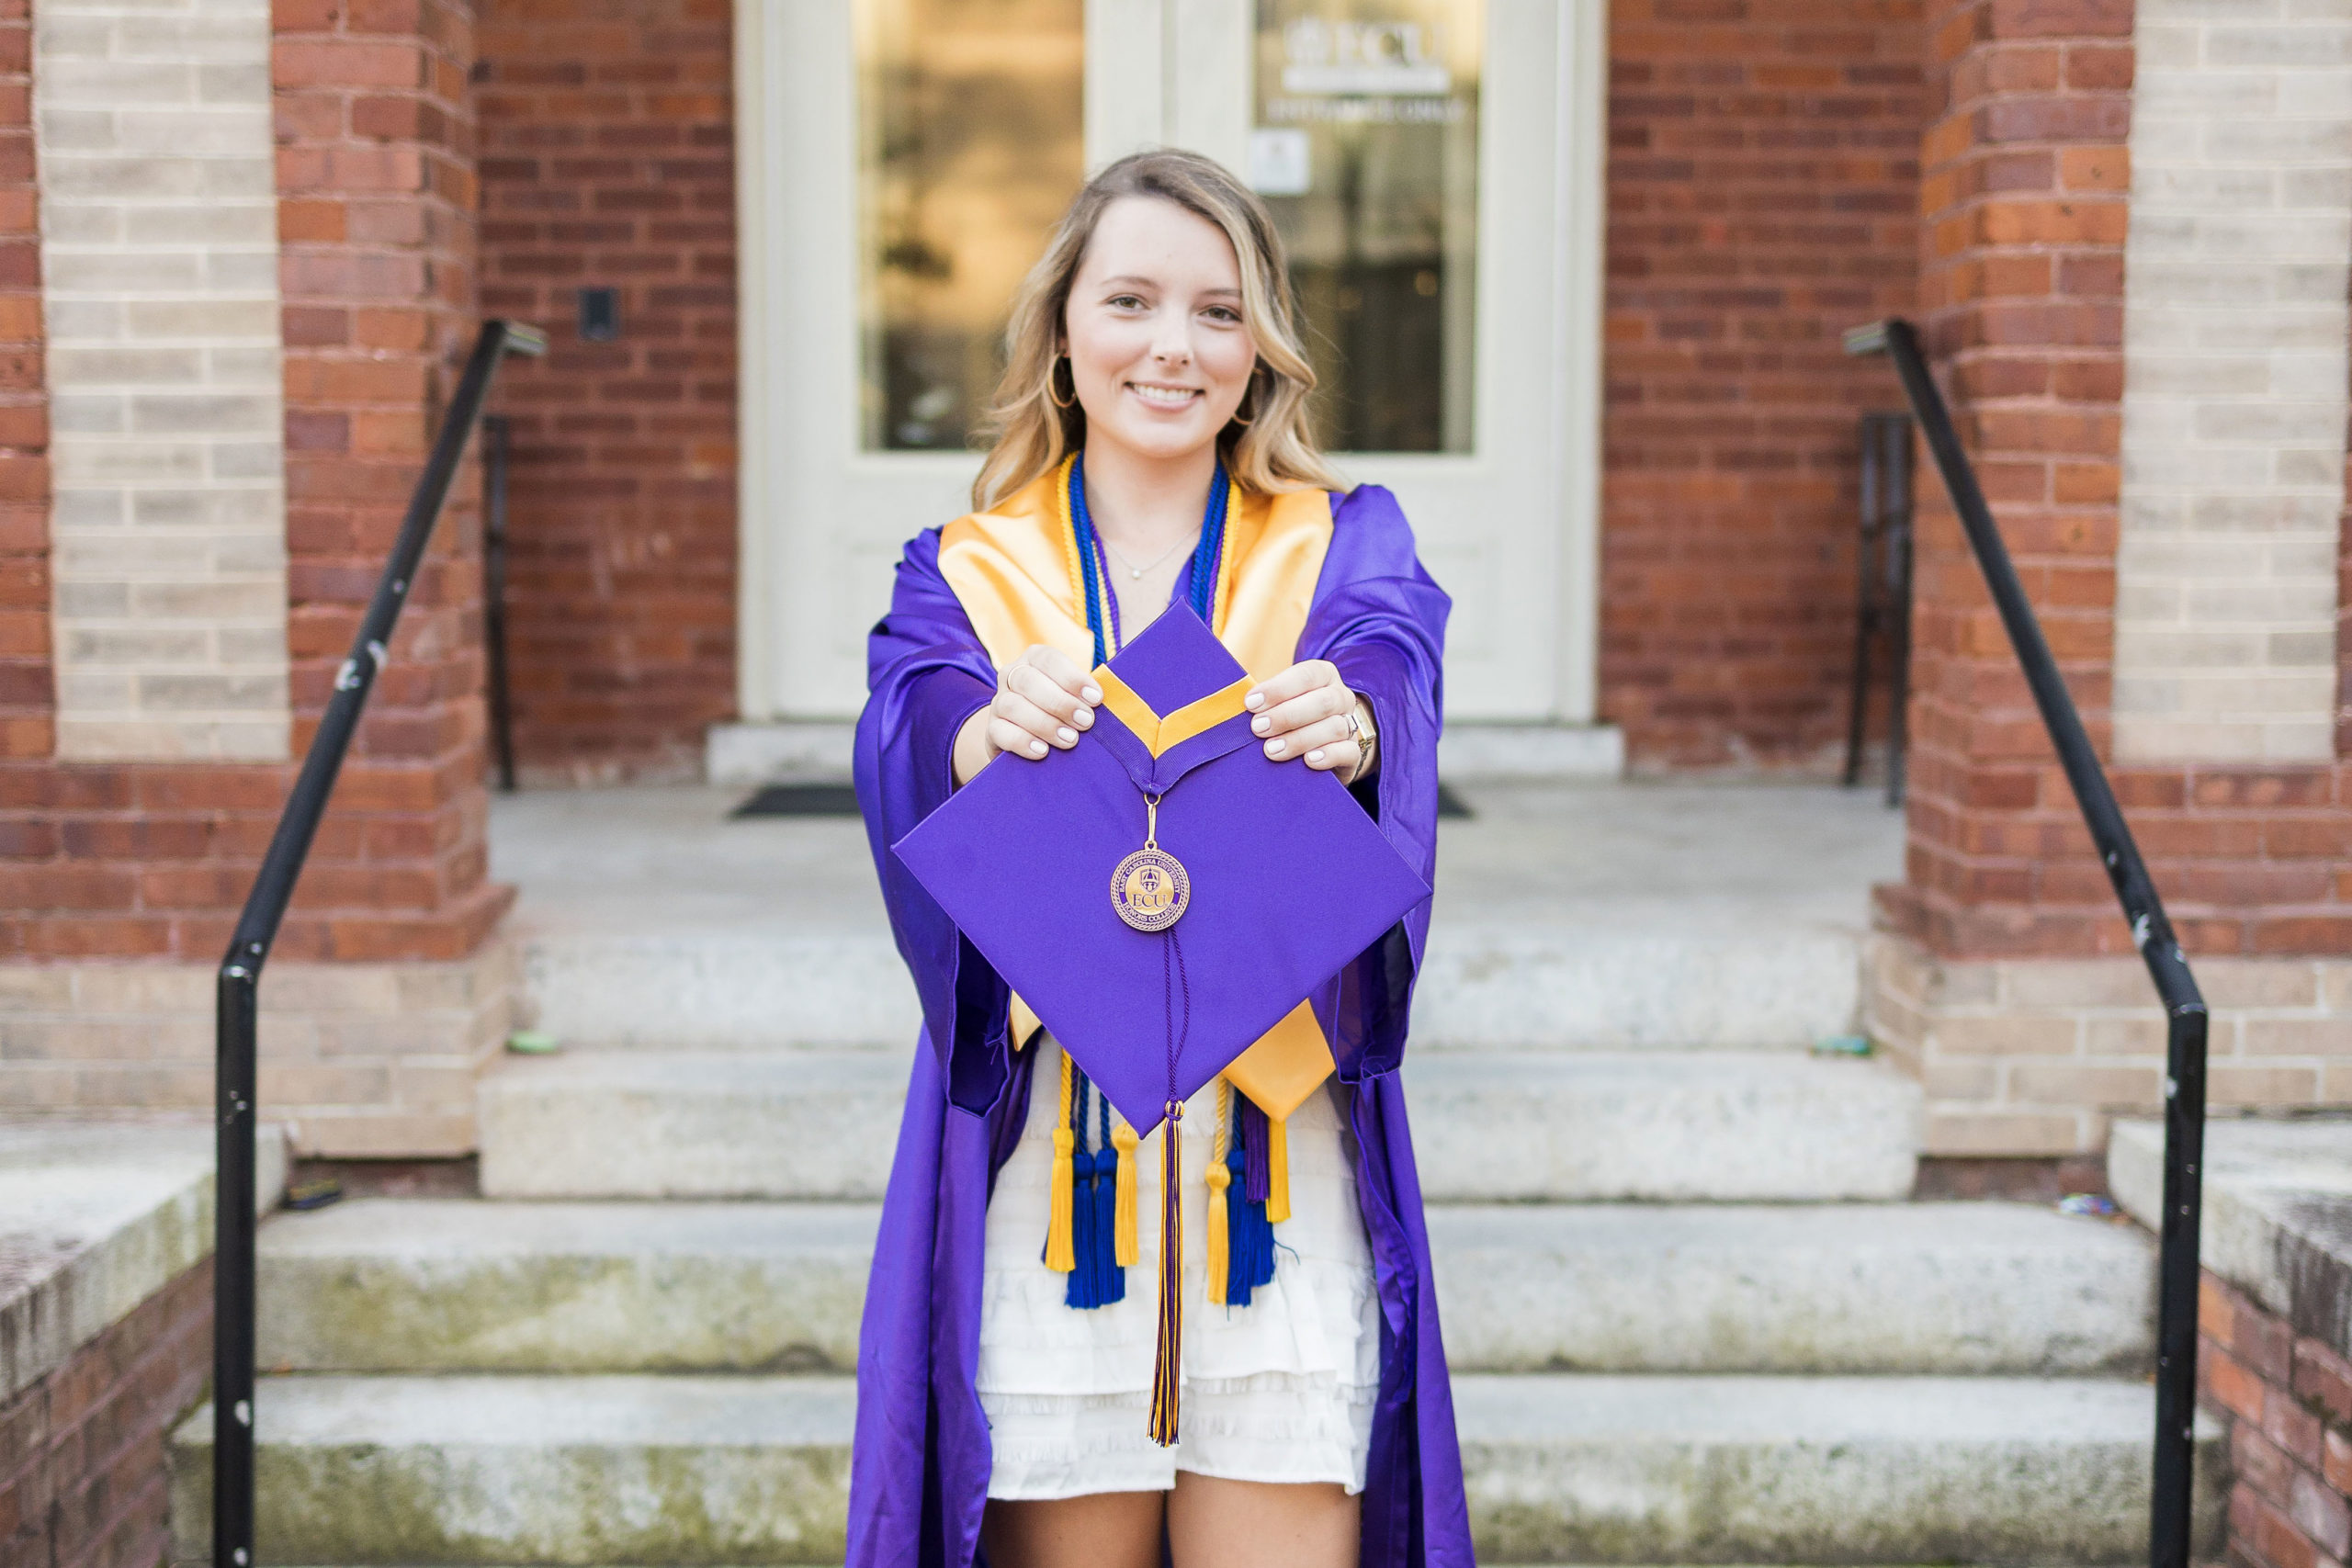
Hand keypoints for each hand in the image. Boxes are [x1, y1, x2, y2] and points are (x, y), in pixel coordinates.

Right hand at [953, 644, 1099, 784]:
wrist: (1025, 735)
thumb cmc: (1060, 712)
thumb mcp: (1073, 696)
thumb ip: (1084, 696)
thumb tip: (1104, 703)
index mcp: (1034, 659)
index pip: (1049, 659)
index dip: (1072, 678)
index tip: (1095, 698)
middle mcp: (1012, 675)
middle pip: (1027, 681)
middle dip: (1060, 702)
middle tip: (1085, 722)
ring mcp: (999, 702)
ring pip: (1012, 706)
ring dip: (1044, 723)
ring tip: (1070, 740)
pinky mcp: (992, 729)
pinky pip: (1001, 732)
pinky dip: (1022, 741)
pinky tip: (1042, 751)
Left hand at [1245, 660, 1370, 783]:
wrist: (1326, 743)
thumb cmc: (1292, 717)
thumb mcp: (1281, 701)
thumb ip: (1265, 700)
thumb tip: (1233, 705)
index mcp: (1323, 676)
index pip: (1306, 675)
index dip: (1278, 689)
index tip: (1251, 703)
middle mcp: (1341, 697)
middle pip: (1322, 702)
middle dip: (1287, 716)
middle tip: (1258, 728)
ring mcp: (1351, 724)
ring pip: (1334, 727)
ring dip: (1300, 739)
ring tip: (1272, 750)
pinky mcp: (1354, 752)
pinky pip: (1348, 751)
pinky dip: (1328, 755)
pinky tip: (1309, 760)